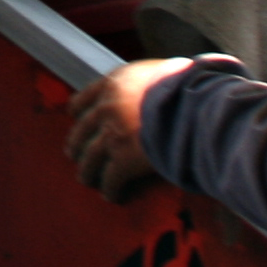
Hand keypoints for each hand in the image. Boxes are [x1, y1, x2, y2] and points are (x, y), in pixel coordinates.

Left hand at [64, 58, 189, 200]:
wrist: (192, 104)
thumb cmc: (185, 85)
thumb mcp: (162, 70)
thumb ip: (151, 78)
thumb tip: (167, 78)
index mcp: (113, 84)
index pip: (83, 97)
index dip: (78, 110)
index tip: (74, 116)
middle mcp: (107, 108)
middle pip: (81, 131)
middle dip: (76, 144)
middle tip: (74, 153)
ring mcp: (112, 135)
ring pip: (90, 158)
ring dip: (87, 171)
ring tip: (86, 178)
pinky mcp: (123, 160)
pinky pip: (111, 179)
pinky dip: (110, 189)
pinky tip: (112, 196)